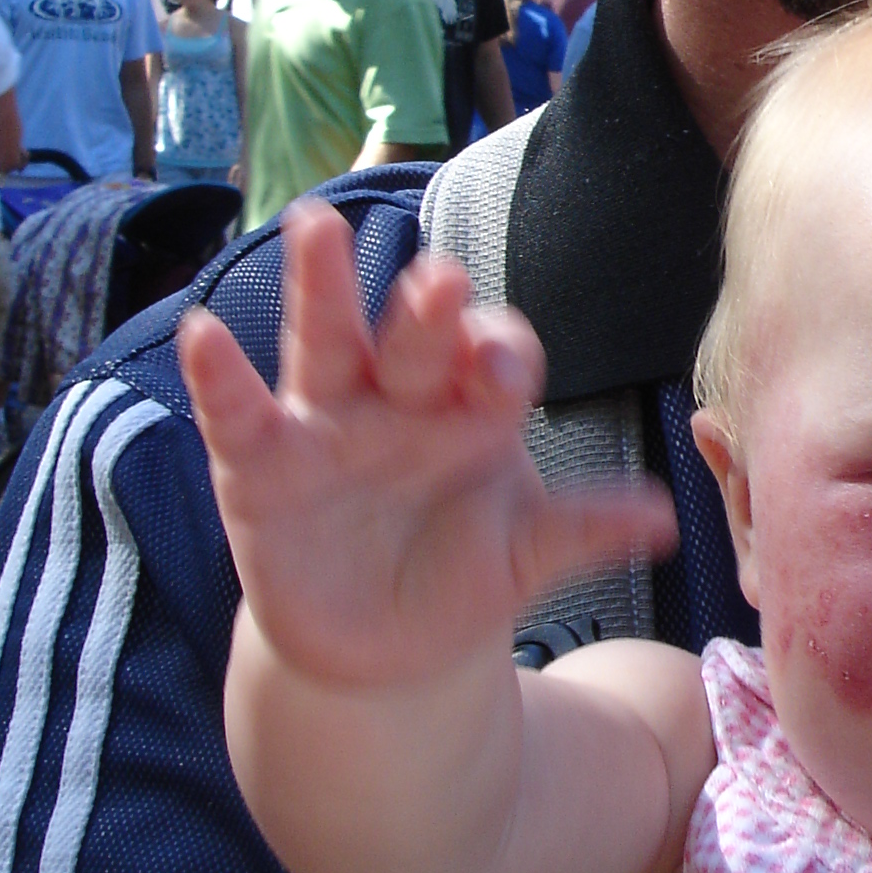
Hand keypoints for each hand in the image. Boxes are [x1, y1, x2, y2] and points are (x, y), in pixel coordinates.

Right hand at [180, 199, 673, 696]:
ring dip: (322, 286)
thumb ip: (586, 529)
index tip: (504, 376)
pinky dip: (218, 375)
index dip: (498, 356)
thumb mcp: (527, 554)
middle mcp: (398, 395)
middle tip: (441, 280)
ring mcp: (325, 423)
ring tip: (316, 224)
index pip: (491, 355)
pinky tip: (203, 332)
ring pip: (326, 341)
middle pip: (412, 335)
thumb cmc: (463, 573)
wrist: (384, 648)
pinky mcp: (260, 467)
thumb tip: (667, 521)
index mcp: (470, 404)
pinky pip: (237, 413)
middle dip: (425, 309)